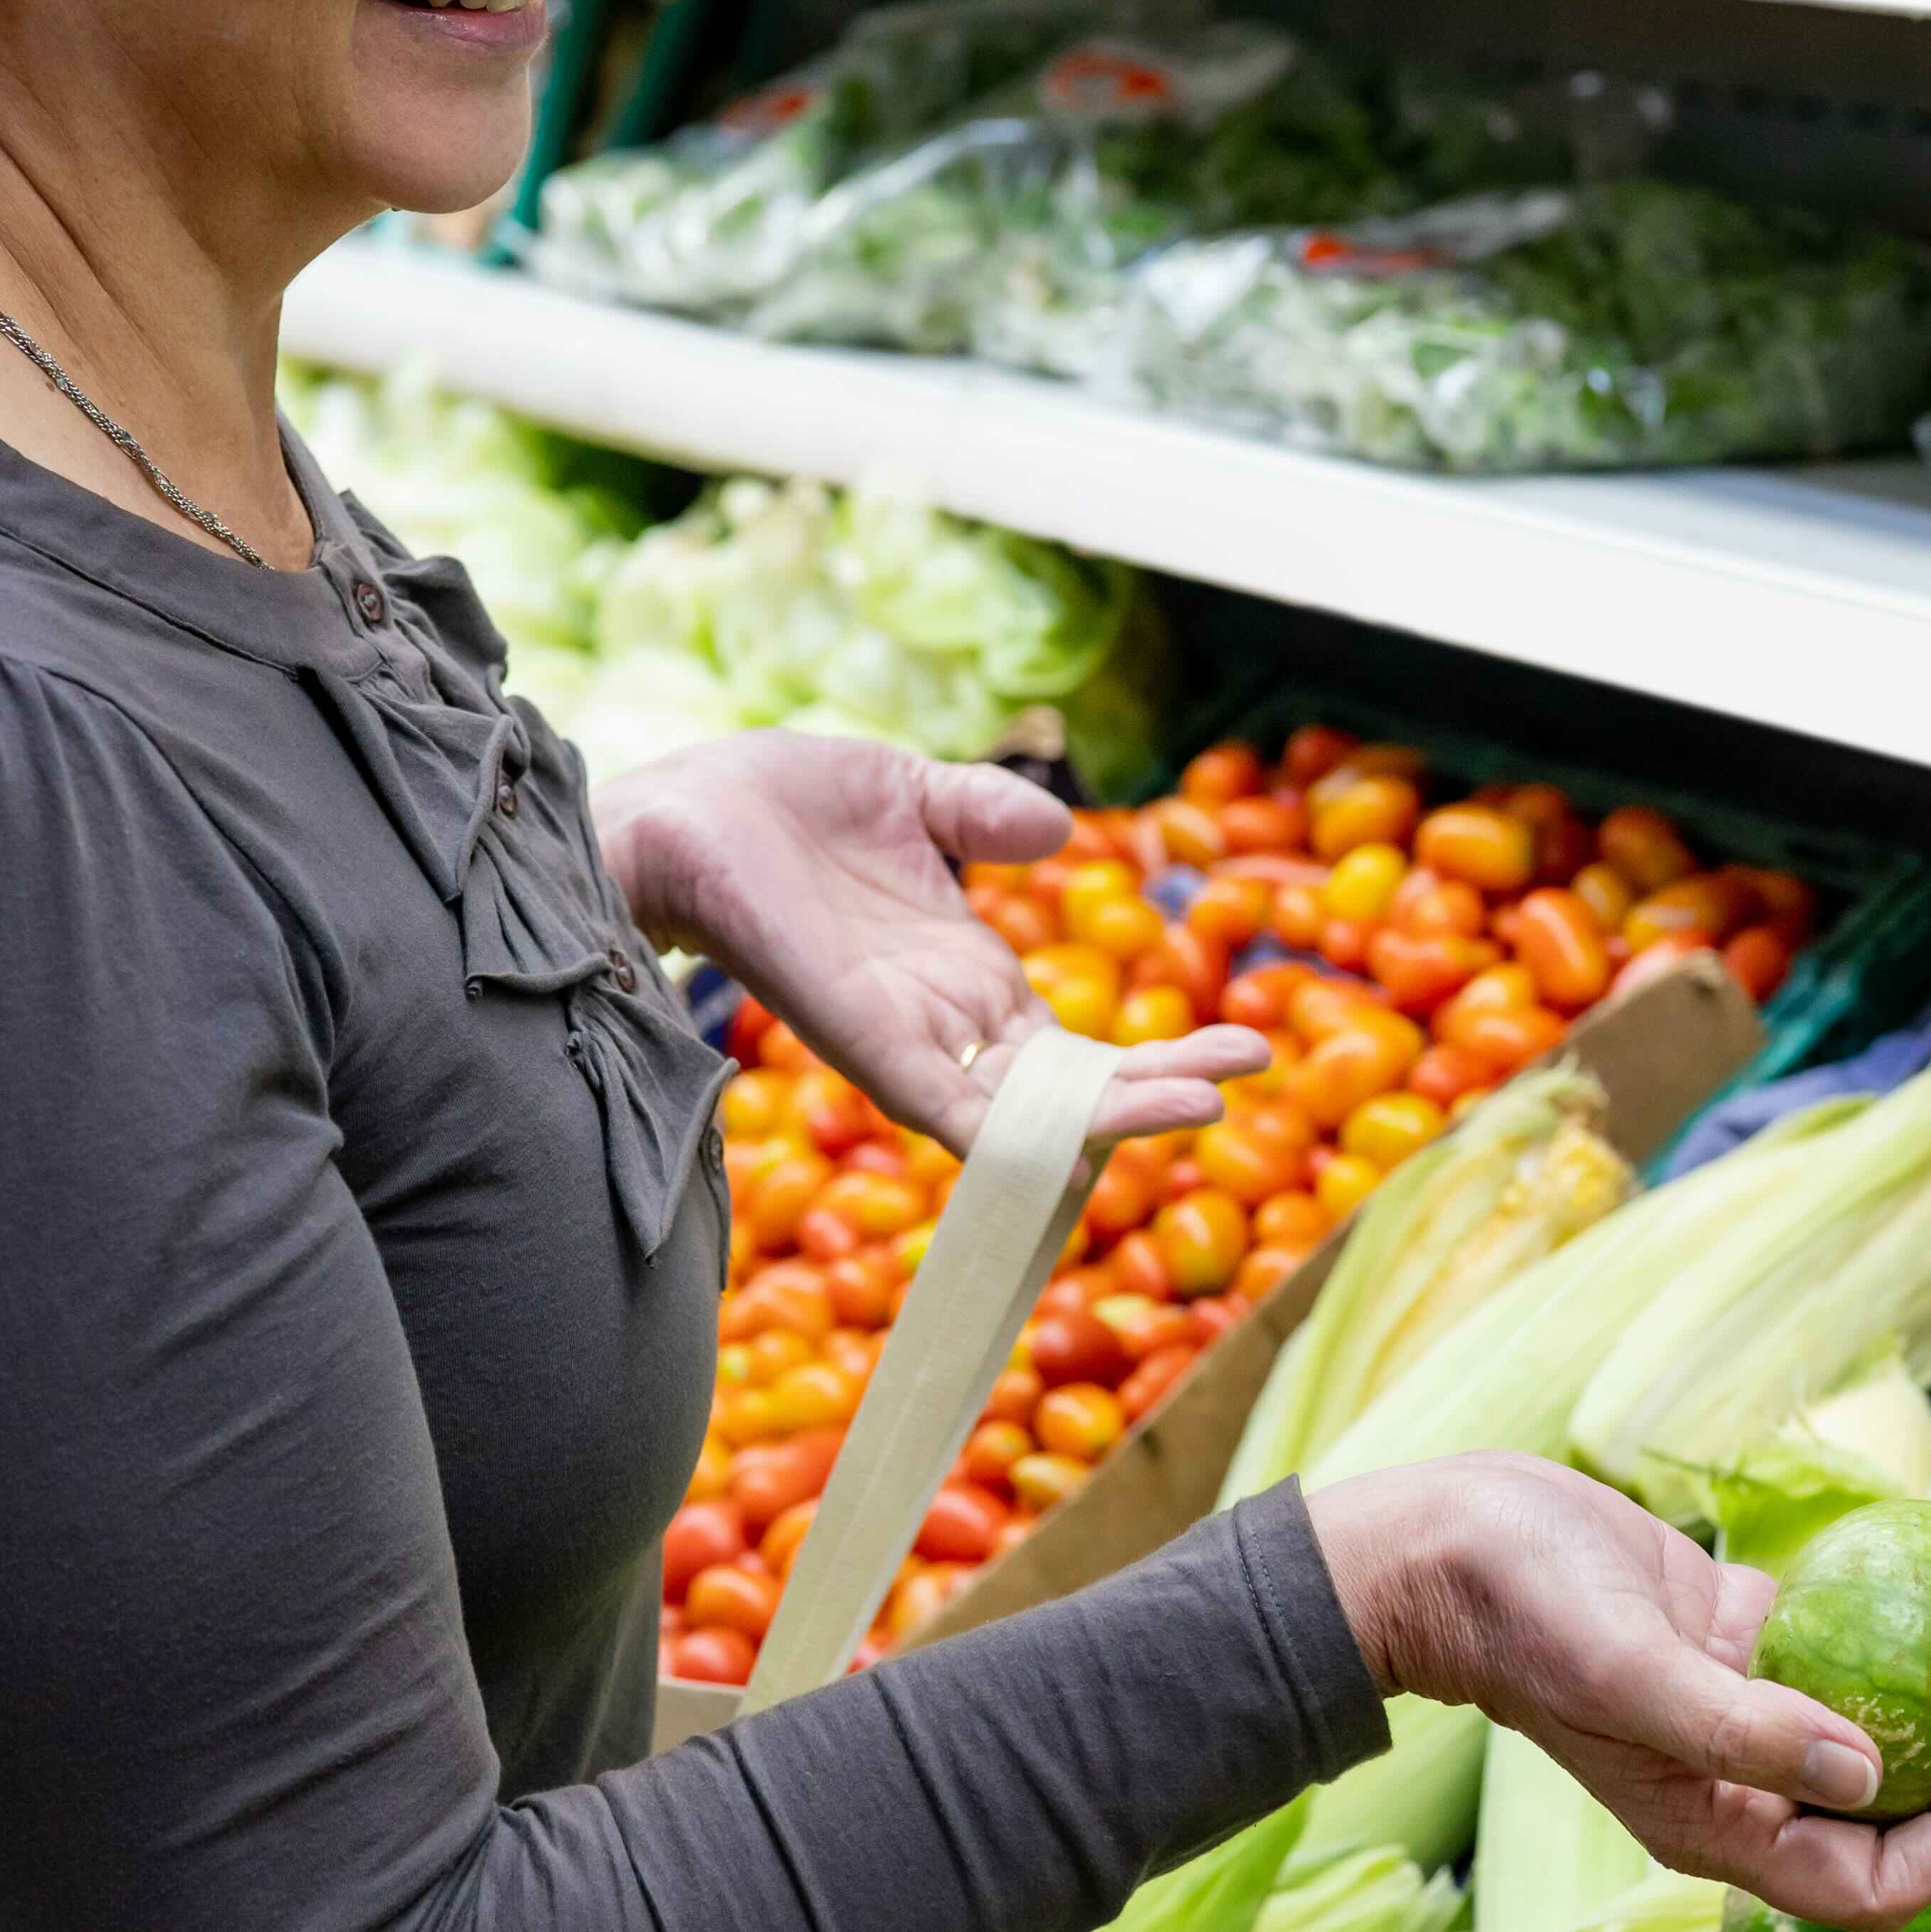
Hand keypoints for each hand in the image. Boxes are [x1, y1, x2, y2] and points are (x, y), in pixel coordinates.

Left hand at [596, 730, 1256, 1155]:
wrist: (679, 810)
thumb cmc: (774, 806)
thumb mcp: (909, 794)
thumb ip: (983, 815)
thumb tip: (1057, 833)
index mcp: (960, 976)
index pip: (1074, 1046)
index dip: (1156, 1051)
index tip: (1243, 1041)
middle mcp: (943, 1025)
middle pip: (1069, 1089)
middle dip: (1159, 1088)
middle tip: (1251, 1069)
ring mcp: (908, 1043)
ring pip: (1029, 1113)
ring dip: (1115, 1113)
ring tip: (1205, 1104)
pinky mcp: (867, 1045)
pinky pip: (953, 1110)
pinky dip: (1020, 1131)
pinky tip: (1083, 1137)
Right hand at [1305, 1454, 1930, 1931]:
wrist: (1445, 1547)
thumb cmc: (1522, 1612)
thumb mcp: (1633, 1670)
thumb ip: (1744, 1731)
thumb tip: (1871, 1773)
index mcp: (1719, 1830)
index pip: (1872, 1887)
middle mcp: (1740, 1790)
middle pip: (1890, 1826)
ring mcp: (1741, 1719)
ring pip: (1876, 1738)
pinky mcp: (1735, 1645)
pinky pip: (1842, 1655)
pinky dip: (1901, 1637)